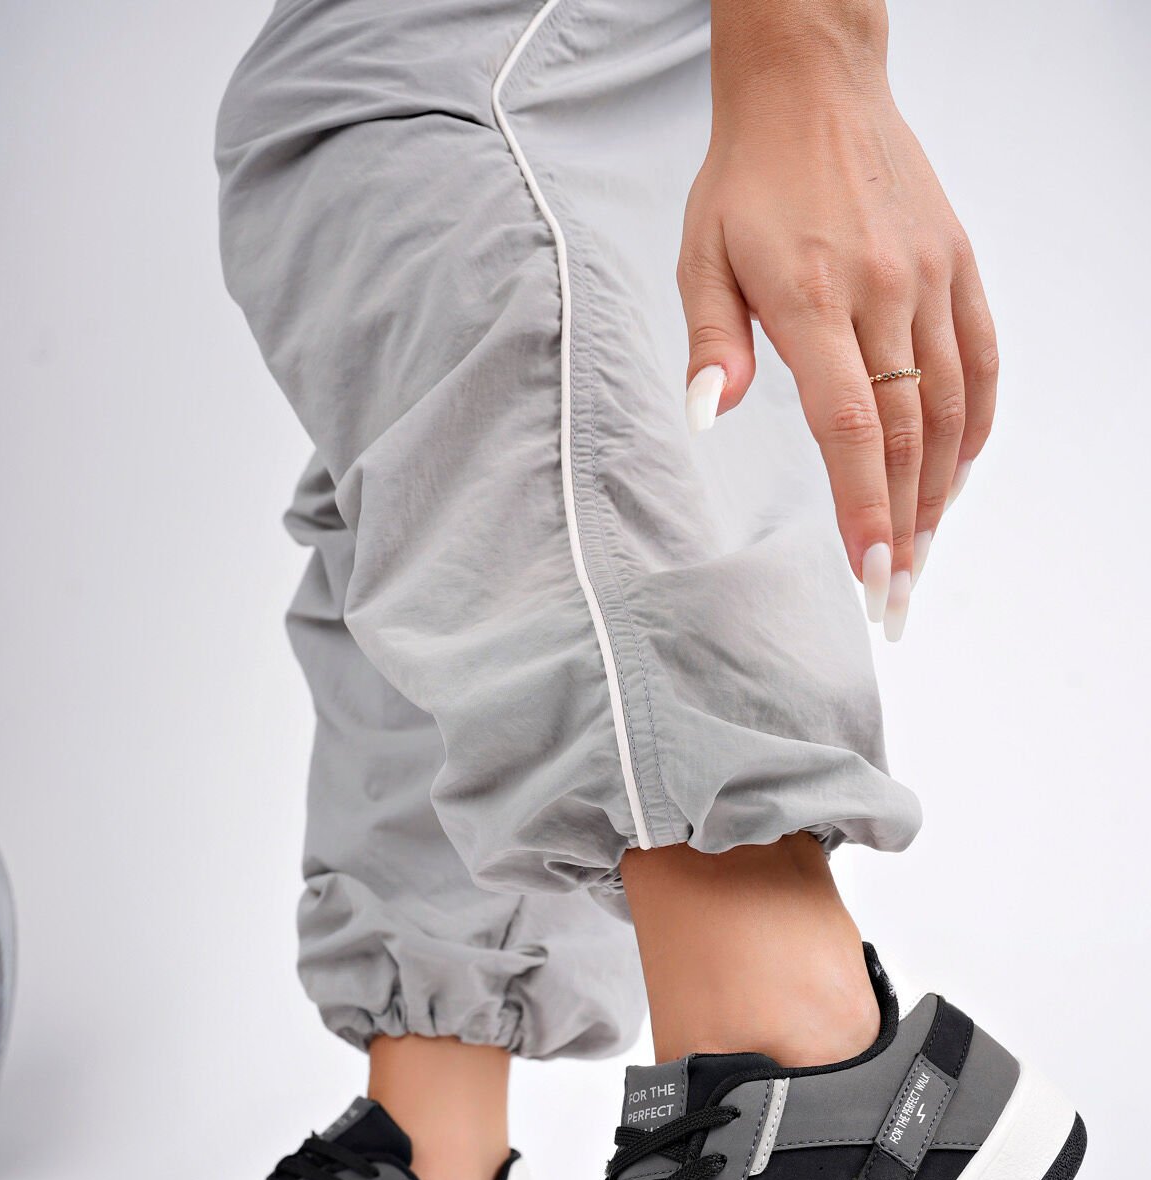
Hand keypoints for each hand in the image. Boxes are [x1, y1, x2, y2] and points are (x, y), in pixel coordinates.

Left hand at [677, 5, 997, 637]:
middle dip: (901, 525)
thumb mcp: (702, 254)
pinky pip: (981, 358)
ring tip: (920, 550)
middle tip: (895, 593)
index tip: (869, 571)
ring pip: (950, 406)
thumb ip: (709, 342)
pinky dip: (975, 424)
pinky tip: (957, 473)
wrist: (813, 83)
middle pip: (906, 434)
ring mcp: (927, 277)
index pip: (850, 426)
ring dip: (939, 489)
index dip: (863, 506)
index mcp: (811, 299)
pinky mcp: (956, 264)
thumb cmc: (747, 177)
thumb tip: (707, 416)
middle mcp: (880, 292)